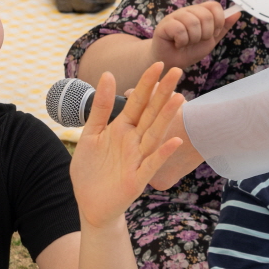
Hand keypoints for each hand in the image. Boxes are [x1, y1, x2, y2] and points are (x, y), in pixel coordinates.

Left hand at [68, 62, 187, 226]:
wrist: (90, 204)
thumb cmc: (91, 170)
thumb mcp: (90, 134)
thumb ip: (100, 107)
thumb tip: (107, 75)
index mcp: (122, 128)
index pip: (137, 102)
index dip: (146, 84)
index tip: (157, 64)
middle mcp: (134, 141)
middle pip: (150, 113)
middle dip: (162, 93)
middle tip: (177, 71)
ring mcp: (138, 159)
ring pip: (154, 134)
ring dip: (166, 117)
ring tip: (179, 98)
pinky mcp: (137, 178)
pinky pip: (152, 163)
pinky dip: (163, 152)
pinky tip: (174, 140)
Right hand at [150, 0, 240, 69]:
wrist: (173, 63)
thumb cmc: (190, 50)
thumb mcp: (211, 39)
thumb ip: (223, 26)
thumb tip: (237, 12)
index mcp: (199, 12)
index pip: (214, 6)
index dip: (218, 21)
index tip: (213, 34)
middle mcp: (187, 11)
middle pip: (205, 15)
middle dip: (206, 34)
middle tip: (197, 40)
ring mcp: (175, 16)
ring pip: (192, 22)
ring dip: (193, 39)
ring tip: (187, 43)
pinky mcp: (164, 25)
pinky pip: (179, 29)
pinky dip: (182, 41)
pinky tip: (178, 44)